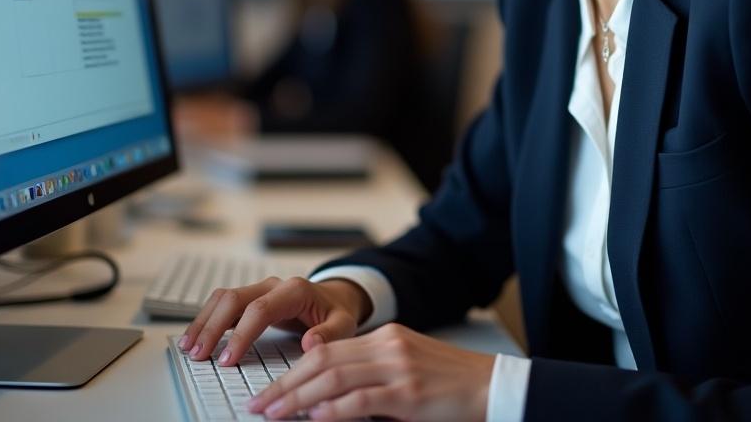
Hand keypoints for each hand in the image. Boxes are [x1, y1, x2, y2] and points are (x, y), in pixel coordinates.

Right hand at [178, 276, 370, 363]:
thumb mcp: (344, 325)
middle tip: (199, 355)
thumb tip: (309, 343)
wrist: (334, 299)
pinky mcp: (250, 298)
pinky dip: (207, 319)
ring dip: (204, 321)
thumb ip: (329, 334)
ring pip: (224, 298)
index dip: (241, 334)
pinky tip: (196, 338)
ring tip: (189, 348)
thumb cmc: (336, 313)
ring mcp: (259, 289)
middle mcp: (273, 286)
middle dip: (213, 326)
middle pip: (234, 298)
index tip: (228, 360)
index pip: (260, 308)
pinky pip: (223, 304)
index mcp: (294, 290)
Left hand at [247, 322, 493, 420]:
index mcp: (385, 337)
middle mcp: (388, 346)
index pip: (326, 350)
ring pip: (334, 378)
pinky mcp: (410, 393)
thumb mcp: (406, 368)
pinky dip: (334, 410)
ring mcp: (399, 367)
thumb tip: (325, 400)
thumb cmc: (450, 384)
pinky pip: (362, 400)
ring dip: (298, 399)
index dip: (293, 371)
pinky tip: (315, 418)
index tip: (269, 391)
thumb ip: (370, 375)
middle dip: (285, 385)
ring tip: (273, 414)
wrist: (492, 385)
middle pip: (323, 360)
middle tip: (259, 404)